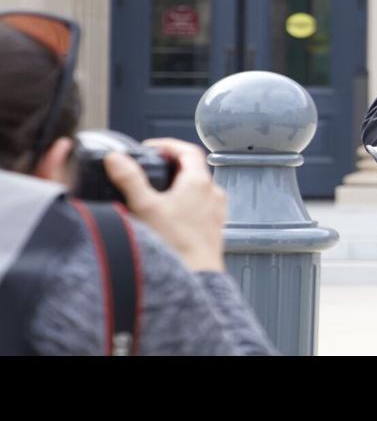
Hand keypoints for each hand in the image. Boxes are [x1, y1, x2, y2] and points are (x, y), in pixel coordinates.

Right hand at [104, 138, 228, 272]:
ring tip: (158, 190)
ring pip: (198, 187)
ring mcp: (216, 210)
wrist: (196, 275)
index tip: (150, 148)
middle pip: (193, 168)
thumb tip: (116, 158)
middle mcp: (213, 194)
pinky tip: (171, 213)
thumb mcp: (145, 207)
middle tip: (151, 168)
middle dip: (170, 164)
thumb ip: (129, 179)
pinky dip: (187, 201)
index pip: (188, 150)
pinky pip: (201, 205)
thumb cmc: (176, 244)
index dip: (167, 145)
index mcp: (199, 183)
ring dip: (179, 183)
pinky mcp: (214, 226)